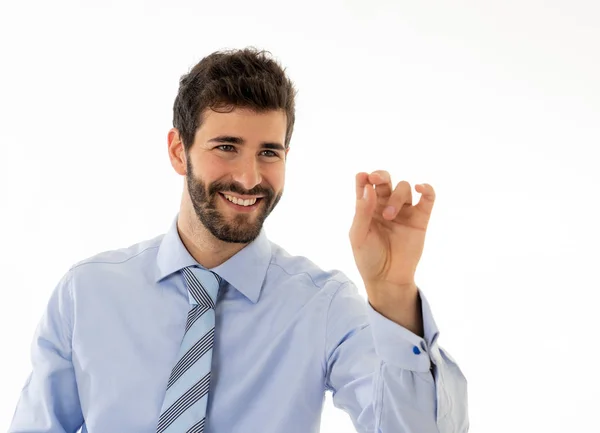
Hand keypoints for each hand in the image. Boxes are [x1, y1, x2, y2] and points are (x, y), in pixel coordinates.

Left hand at [349, 170, 435, 298]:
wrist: (387, 279)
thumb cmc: (368, 258)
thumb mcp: (358, 236)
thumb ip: (362, 212)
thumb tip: (369, 188)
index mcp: (367, 208)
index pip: (365, 185)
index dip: (364, 177)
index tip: (363, 177)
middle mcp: (385, 205)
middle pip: (385, 180)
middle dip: (381, 175)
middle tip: (376, 180)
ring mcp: (404, 212)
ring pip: (404, 188)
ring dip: (396, 197)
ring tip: (389, 216)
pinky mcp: (420, 219)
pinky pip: (428, 199)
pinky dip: (427, 189)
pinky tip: (420, 187)